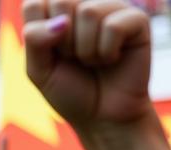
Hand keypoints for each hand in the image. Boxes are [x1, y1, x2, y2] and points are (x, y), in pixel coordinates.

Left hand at [22, 0, 151, 130]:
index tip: (49, 55)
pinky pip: (113, 26)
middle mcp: (85, 6)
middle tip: (73, 59)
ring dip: (85, 50)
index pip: (34, 4)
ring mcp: (112, 9)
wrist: (101, 118)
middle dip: (61, 42)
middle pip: (60, 2)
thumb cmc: (70, 92)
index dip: (37, 34)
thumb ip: (35, 41)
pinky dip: (106, 52)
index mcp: (58, 15)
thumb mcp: (39, 71)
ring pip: (88, 12)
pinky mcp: (136, 20)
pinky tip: (112, 60)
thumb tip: (60, 20)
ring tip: (92, 61)